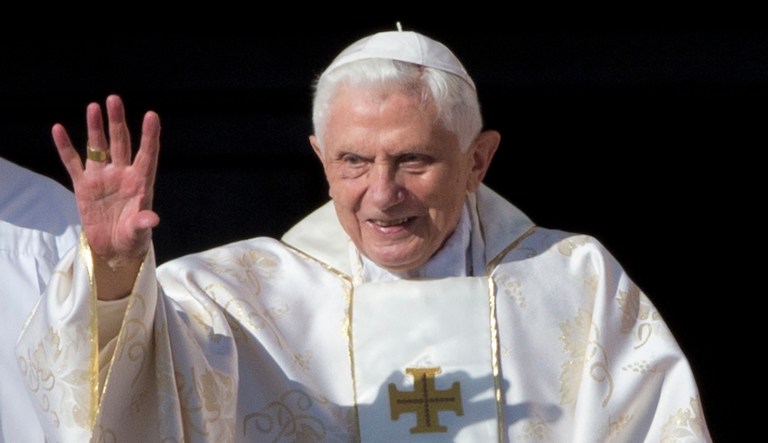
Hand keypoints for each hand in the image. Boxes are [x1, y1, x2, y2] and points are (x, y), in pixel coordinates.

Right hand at [54, 95, 159, 269]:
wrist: (113, 249)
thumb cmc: (133, 238)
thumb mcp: (139, 232)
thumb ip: (143, 223)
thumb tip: (152, 219)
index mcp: (141, 182)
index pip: (147, 154)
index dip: (149, 136)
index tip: (152, 115)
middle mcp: (122, 174)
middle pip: (121, 143)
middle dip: (117, 122)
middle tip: (114, 99)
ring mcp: (102, 178)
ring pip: (98, 147)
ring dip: (95, 128)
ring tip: (94, 107)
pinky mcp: (83, 185)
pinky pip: (73, 162)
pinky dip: (65, 147)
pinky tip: (58, 129)